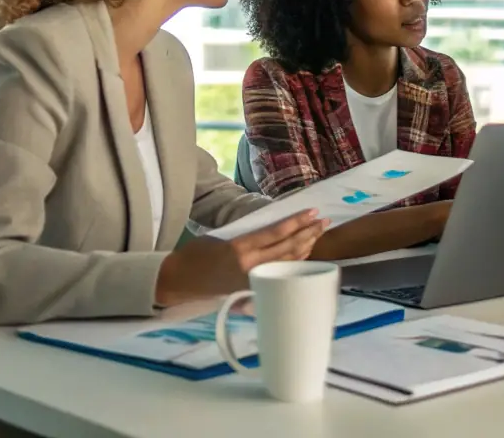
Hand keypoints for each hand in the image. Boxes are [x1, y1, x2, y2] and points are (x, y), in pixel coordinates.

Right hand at [154, 210, 326, 305]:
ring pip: (286, 262)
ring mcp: (253, 280)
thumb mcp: (221, 238)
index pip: (276, 234)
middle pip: (287, 248)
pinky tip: (303, 255)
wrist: (179, 282)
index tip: (312, 212)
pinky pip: (279, 274)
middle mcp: (250, 266)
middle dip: (308, 233)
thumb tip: (271, 231)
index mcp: (240, 249)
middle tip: (324, 221)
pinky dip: (293, 263)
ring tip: (318, 234)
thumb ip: (247, 237)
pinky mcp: (252, 290)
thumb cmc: (195, 255)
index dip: (296, 223)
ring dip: (305, 247)